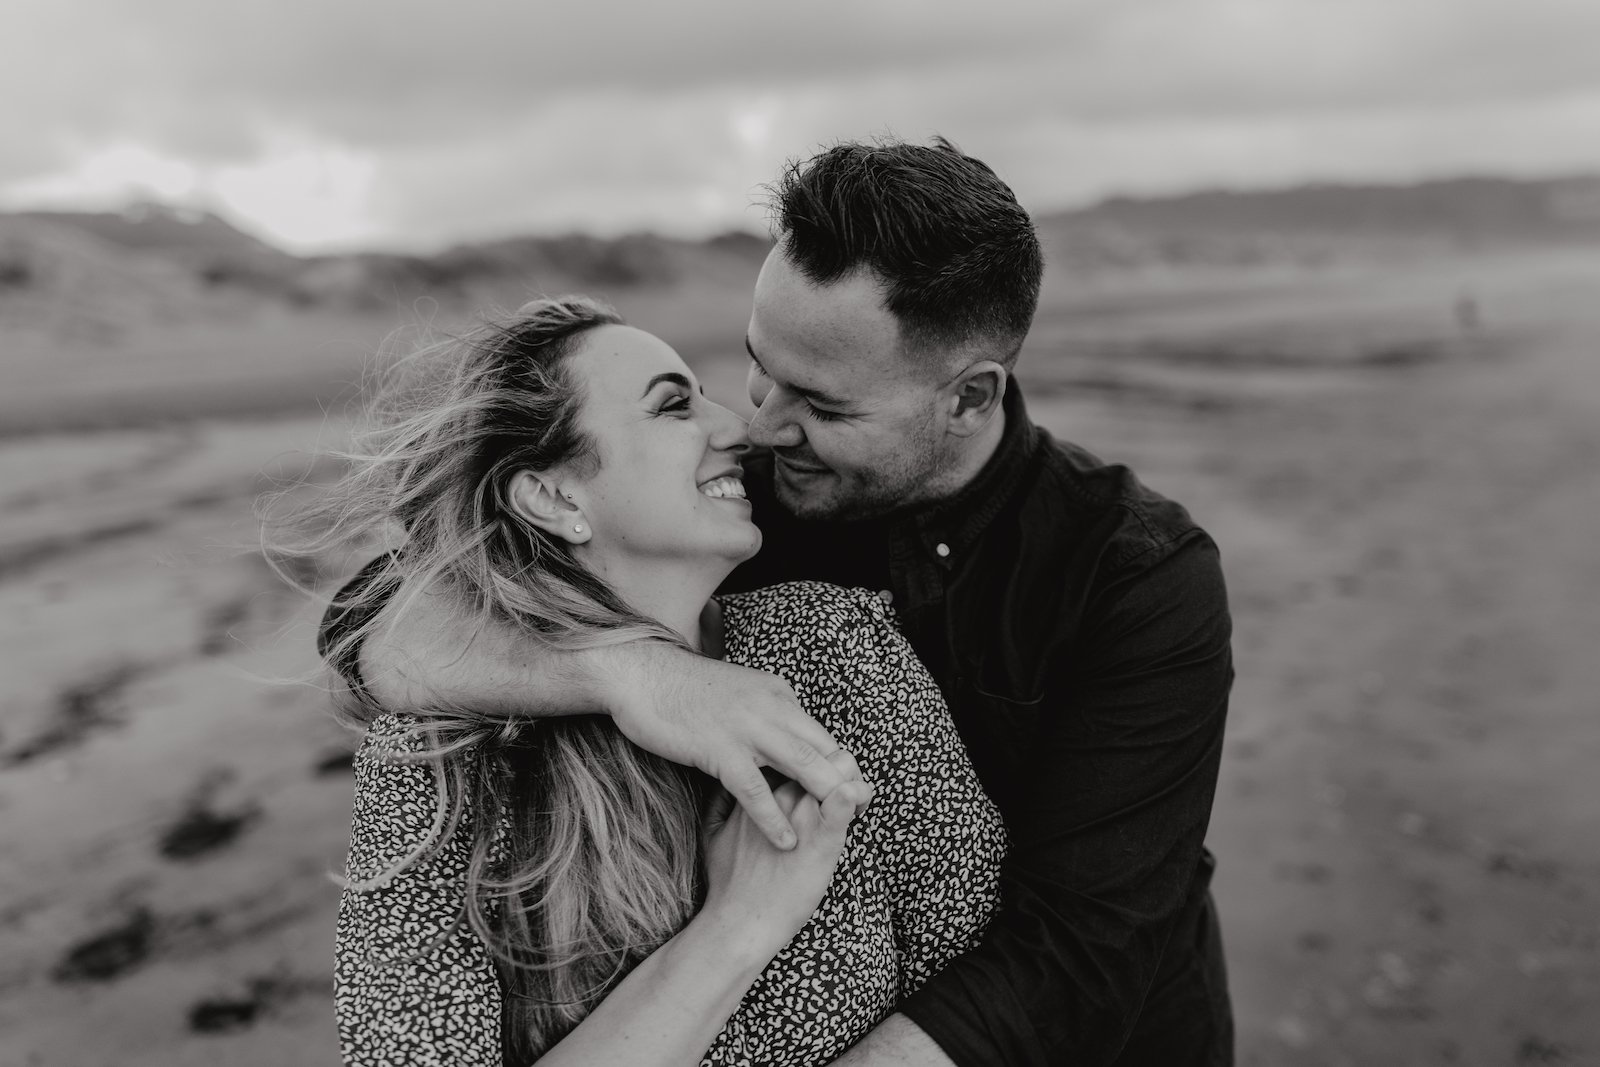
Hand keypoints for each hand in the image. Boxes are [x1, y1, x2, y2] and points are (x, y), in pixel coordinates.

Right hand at [603, 644, 850, 849]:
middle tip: (863, 813)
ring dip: (825, 799)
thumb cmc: (682, 689)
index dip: (841, 765)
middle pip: (824, 749)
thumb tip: (781, 735)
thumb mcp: (738, 694)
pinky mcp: (721, 748)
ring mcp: (748, 727)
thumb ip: (764, 712)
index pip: (821, 734)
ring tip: (840, 830)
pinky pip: (756, 789)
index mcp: (778, 694)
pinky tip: (787, 841)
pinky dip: (775, 819)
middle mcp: (772, 706)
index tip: (854, 792)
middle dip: (848, 783)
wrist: (642, 674)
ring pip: (802, 765)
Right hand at [700, 750, 872, 953]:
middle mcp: (780, 791)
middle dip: (834, 765)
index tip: (814, 784)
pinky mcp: (823, 837)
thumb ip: (721, 801)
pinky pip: (847, 798)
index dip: (810, 761)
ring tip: (855, 803)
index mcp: (756, 786)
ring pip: (841, 765)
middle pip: (820, 751)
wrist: (739, 922)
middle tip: (839, 791)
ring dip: (852, 778)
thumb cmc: (727, 881)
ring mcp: (802, 812)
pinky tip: (857, 808)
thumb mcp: (712, 829)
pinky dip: (858, 795)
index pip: (793, 751)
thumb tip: (728, 786)